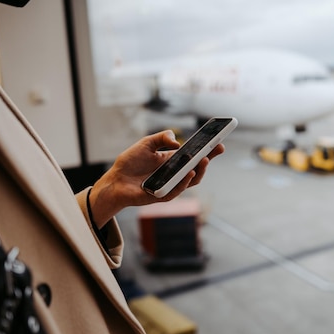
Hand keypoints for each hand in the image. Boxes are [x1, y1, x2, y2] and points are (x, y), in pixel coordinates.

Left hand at [88, 130, 224, 227]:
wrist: (115, 180)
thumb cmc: (130, 162)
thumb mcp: (146, 143)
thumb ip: (162, 138)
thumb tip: (178, 143)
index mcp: (173, 161)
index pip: (194, 155)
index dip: (207, 149)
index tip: (218, 141)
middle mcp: (175, 173)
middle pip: (197, 168)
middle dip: (209, 159)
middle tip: (217, 149)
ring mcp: (170, 185)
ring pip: (191, 181)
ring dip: (199, 171)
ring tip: (203, 160)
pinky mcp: (162, 196)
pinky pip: (176, 191)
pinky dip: (184, 183)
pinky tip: (188, 173)